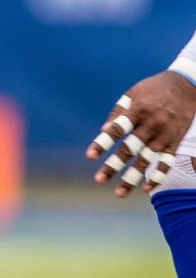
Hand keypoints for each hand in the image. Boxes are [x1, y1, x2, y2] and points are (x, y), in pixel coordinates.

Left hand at [87, 70, 195, 196]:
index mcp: (138, 110)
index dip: (103, 143)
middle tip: (99, 180)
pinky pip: (168, 161)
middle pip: (131, 149)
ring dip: (133, 177)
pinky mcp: (176, 140)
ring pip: (148, 159)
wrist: (187, 85)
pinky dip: (159, 175)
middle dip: (114, 165)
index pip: (117, 130)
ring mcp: (165, 134)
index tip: (90, 156)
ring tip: (119, 192)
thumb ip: (118, 112)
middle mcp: (152, 124)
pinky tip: (146, 189)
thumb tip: (104, 130)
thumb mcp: (133, 93)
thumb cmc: (153, 89)